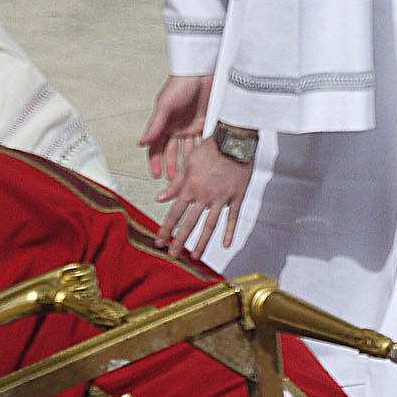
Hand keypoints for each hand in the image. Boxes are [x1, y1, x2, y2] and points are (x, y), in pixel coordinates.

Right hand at [139, 74, 212, 179]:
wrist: (202, 72)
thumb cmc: (181, 84)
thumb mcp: (165, 105)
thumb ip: (155, 125)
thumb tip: (142, 143)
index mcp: (164, 124)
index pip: (156, 147)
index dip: (156, 162)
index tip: (156, 175)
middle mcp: (176, 128)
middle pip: (172, 153)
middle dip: (172, 168)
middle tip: (174, 182)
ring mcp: (191, 128)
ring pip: (187, 151)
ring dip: (187, 164)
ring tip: (188, 177)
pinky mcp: (205, 125)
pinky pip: (202, 143)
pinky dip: (202, 153)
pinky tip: (203, 163)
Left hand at [156, 137, 253, 259]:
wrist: (235, 140)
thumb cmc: (211, 148)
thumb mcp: (188, 163)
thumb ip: (175, 183)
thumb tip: (160, 198)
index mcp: (190, 187)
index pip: (175, 213)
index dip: (166, 229)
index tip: (159, 241)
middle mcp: (204, 196)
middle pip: (189, 223)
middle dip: (180, 240)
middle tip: (173, 254)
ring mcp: (221, 198)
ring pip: (210, 225)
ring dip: (201, 242)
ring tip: (195, 256)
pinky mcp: (236, 197)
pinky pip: (232, 217)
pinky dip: (229, 232)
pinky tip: (225, 244)